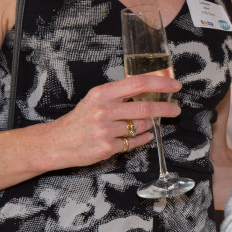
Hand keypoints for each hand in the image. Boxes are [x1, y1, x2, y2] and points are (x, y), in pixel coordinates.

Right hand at [47, 74, 181, 168]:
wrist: (56, 143)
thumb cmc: (80, 119)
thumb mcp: (96, 99)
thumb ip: (120, 95)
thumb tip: (151, 92)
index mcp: (102, 93)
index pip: (138, 83)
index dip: (161, 84)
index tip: (176, 86)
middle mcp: (104, 110)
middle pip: (145, 107)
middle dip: (165, 109)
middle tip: (176, 110)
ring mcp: (105, 130)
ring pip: (141, 126)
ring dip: (148, 126)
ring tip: (144, 125)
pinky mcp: (106, 148)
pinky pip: (134, 142)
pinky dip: (143, 139)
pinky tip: (144, 136)